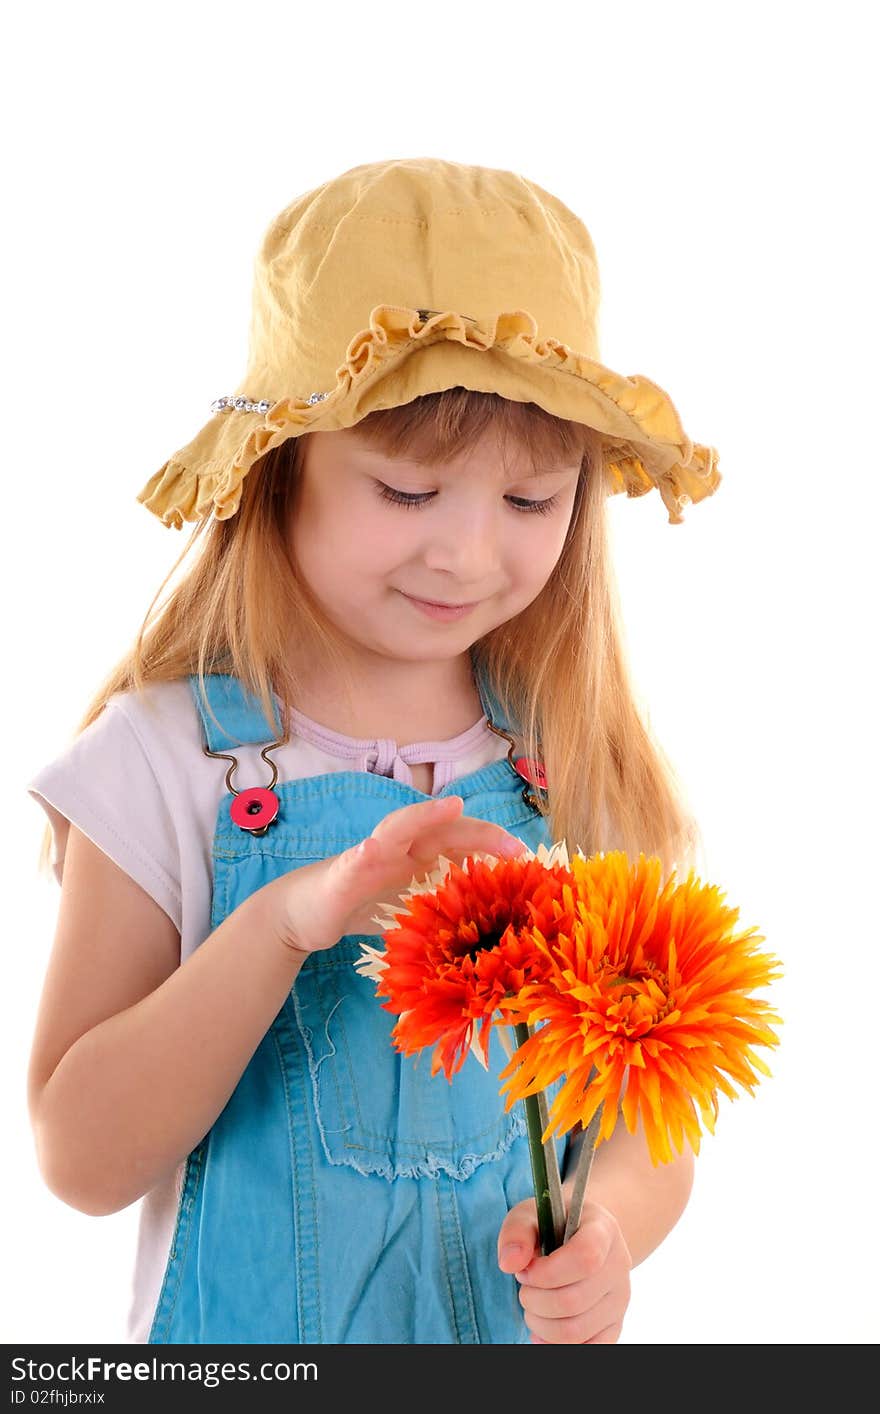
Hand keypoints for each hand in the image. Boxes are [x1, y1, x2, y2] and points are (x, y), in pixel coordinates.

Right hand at [267, 794, 526, 956]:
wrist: (305, 915)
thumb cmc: (362, 907)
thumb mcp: (412, 910)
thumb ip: (444, 907)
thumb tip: (494, 923)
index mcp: (421, 858)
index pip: (465, 844)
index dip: (496, 846)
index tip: (528, 860)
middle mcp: (400, 849)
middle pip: (443, 830)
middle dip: (480, 833)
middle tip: (514, 847)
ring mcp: (370, 857)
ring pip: (399, 827)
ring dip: (424, 815)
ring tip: (451, 807)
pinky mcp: (342, 874)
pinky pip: (354, 862)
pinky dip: (363, 855)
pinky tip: (371, 851)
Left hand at [497, 1196, 632, 1343]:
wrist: (579, 1236)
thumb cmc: (552, 1224)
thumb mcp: (531, 1214)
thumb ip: (517, 1232)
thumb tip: (510, 1263)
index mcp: (603, 1230)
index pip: (586, 1257)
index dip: (548, 1272)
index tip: (526, 1270)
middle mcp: (619, 1265)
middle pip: (574, 1300)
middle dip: (534, 1299)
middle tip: (524, 1287)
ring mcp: (619, 1298)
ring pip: (576, 1331)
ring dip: (540, 1324)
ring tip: (532, 1306)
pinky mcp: (615, 1324)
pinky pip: (588, 1349)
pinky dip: (555, 1344)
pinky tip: (542, 1329)